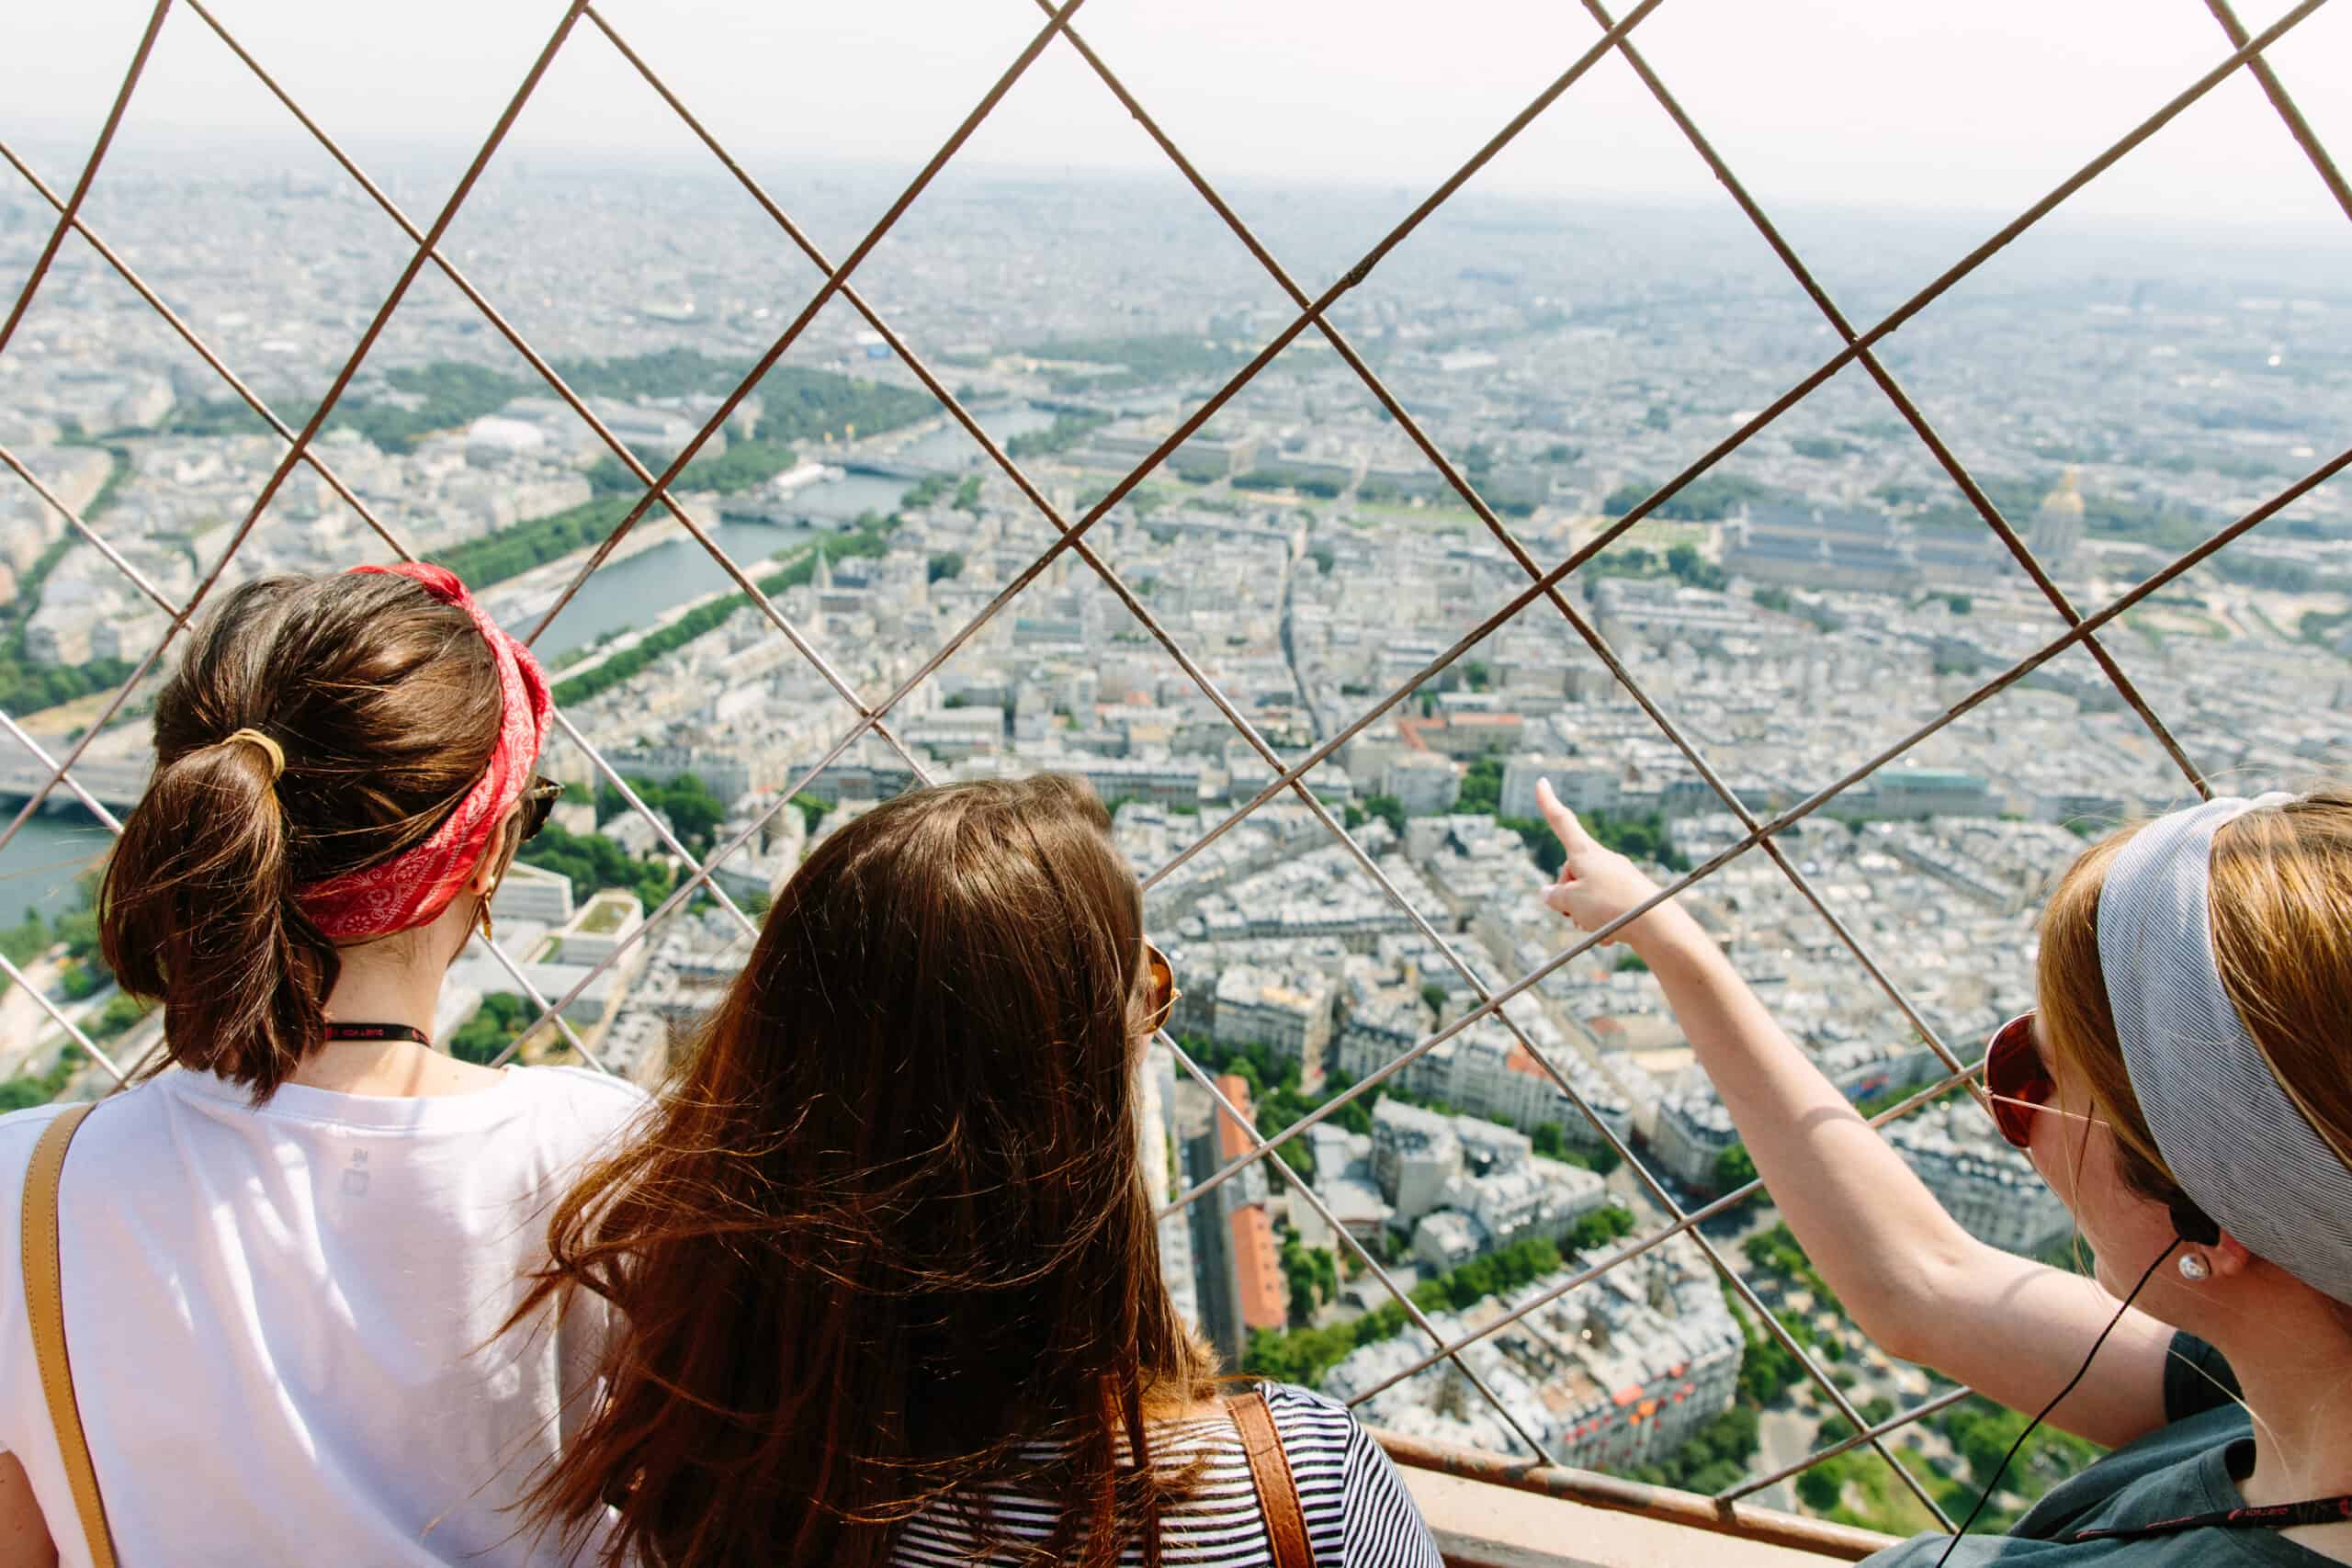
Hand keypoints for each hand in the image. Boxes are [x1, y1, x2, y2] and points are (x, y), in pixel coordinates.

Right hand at [1535, 777, 1688, 952]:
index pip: (1562, 822)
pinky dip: (1601, 923)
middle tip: (1575, 913)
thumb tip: (1549, 893)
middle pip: (1570, 873)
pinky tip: (1610, 936)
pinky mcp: (1629, 894)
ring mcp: (1617, 876)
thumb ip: (1554, 896)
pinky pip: (1605, 908)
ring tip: (1595, 927)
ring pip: (1587, 894)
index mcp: (1585, 853)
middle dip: (1567, 895)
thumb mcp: (1571, 902)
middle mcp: (1602, 859)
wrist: (1656, 925)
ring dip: (1583, 914)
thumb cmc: (1610, 908)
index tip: (1541, 782)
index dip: (1548, 803)